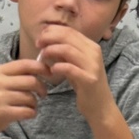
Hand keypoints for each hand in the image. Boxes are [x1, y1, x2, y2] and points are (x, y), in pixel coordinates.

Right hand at [0, 60, 49, 138]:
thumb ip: (15, 75)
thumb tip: (41, 68)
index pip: (24, 64)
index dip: (41, 67)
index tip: (49, 73)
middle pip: (31, 81)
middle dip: (42, 88)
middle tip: (42, 94)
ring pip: (30, 98)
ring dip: (35, 104)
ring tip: (29, 106)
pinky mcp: (3, 112)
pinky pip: (28, 111)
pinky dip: (32, 113)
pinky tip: (27, 114)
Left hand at [36, 24, 131, 138]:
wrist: (101, 108)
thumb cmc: (86, 86)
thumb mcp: (76, 64)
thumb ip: (66, 52)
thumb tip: (47, 40)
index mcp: (91, 46)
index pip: (68, 30)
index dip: (51, 31)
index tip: (40, 39)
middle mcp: (94, 53)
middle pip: (67, 36)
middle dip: (48, 38)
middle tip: (38, 46)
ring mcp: (93, 66)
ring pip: (67, 49)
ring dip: (50, 52)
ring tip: (43, 58)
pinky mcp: (89, 79)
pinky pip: (69, 68)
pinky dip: (57, 68)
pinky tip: (52, 72)